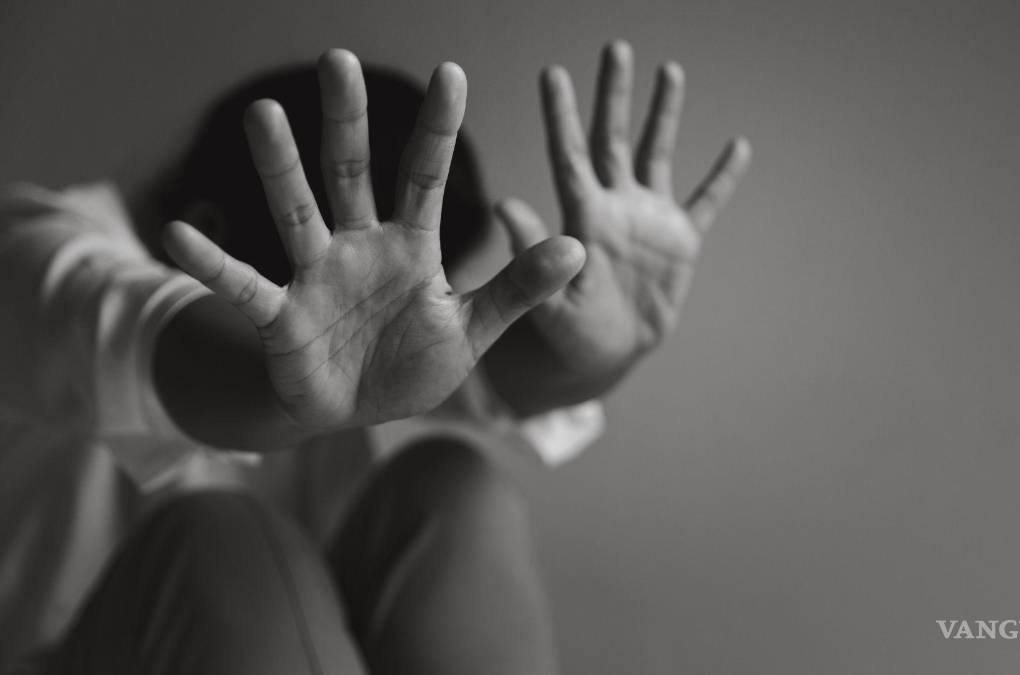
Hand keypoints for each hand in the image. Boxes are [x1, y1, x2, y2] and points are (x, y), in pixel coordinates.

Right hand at [162, 50, 584, 429]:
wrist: (358, 412)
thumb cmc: (414, 362)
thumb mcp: (474, 328)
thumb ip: (518, 288)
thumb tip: (578, 246)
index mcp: (412, 246)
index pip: (428, 176)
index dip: (440, 128)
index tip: (452, 72)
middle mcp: (360, 246)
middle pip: (353, 173)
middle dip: (348, 120)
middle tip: (339, 59)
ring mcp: (316, 275)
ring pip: (297, 211)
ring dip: (280, 168)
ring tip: (264, 114)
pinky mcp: (281, 314)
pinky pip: (243, 284)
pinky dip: (213, 262)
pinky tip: (178, 232)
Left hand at [486, 41, 750, 413]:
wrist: (604, 353)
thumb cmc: (569, 332)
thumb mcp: (549, 300)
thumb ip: (531, 255)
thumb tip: (504, 206)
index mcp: (582, 218)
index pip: (569, 156)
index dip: (562, 115)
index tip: (552, 72)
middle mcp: (613, 205)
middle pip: (612, 139)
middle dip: (614, 94)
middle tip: (615, 47)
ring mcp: (648, 219)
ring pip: (655, 155)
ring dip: (663, 115)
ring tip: (669, 70)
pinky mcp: (680, 240)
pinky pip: (705, 202)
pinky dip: (723, 176)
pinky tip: (739, 146)